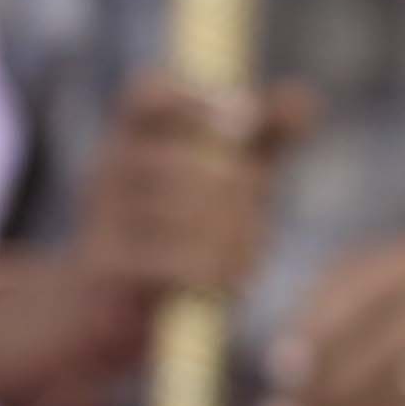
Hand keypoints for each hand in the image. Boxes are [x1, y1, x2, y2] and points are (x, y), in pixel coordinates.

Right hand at [73, 74, 310, 306]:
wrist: (98, 310)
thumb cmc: (174, 234)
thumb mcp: (220, 180)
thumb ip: (261, 139)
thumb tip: (306, 99)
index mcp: (129, 138)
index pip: (148, 95)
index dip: (196, 100)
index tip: (246, 119)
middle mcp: (108, 168)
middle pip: (188, 160)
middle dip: (239, 191)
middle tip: (257, 222)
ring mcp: (102, 217)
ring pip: (184, 213)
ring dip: (232, 240)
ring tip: (247, 261)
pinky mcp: (107, 270)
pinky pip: (171, 263)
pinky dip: (213, 273)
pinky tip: (230, 286)